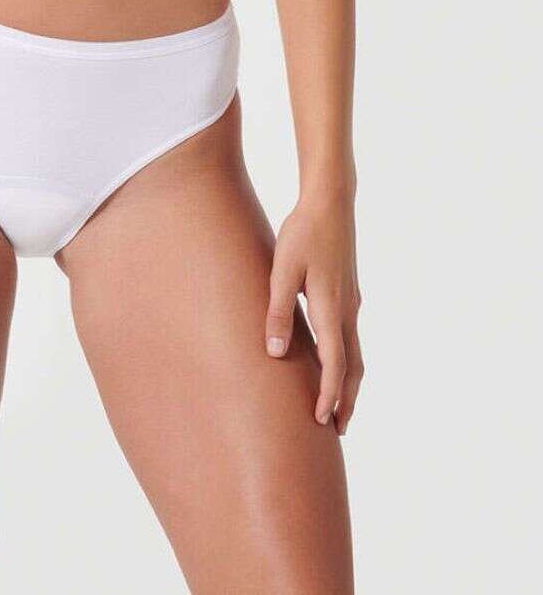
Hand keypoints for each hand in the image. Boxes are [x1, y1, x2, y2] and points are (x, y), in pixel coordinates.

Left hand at [265, 195, 362, 433]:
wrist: (331, 202)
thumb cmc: (302, 233)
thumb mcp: (281, 270)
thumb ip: (277, 311)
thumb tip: (276, 352)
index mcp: (330, 307)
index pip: (335, 363)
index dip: (329, 393)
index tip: (322, 420)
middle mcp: (347, 309)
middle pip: (354, 366)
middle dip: (346, 399)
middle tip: (337, 429)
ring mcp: (351, 301)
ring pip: (356, 352)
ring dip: (348, 381)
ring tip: (338, 404)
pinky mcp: (348, 292)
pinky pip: (351, 336)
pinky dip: (347, 360)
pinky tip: (334, 362)